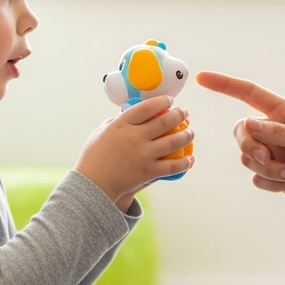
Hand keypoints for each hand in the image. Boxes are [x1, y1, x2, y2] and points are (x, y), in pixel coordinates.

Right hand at [74, 96, 194, 205]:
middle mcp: (134, 137)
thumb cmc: (95, 157)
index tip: (170, 100)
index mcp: (121, 124)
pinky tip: (190, 159)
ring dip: (187, 135)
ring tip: (190, 132)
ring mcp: (143, 154)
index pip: (147, 107)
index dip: (162, 101)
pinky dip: (185, 162)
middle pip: (165, 121)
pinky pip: (173, 166)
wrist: (94, 185)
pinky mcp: (149, 171)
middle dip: (179, 114)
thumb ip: (117, 122)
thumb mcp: (101, 132)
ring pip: (173, 141)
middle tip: (184, 113)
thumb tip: (133, 114)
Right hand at [196, 71, 284, 215]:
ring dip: (268, 170)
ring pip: (248, 159)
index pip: (251, 94)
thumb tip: (248, 124)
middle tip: (264, 157)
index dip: (225, 85)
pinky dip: (273, 183)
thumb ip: (278, 133)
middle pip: (242, 132)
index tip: (202, 78)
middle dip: (249, 146)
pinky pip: (257, 178)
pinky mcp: (275, 175)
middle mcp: (277, 131)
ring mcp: (275, 153)